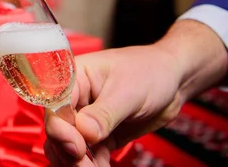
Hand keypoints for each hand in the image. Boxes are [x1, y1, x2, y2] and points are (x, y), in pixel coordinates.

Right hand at [43, 20, 227, 166]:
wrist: (172, 79)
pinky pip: (87, 154)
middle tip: (87, 165)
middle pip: (58, 130)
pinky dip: (92, 165)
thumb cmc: (150, 71)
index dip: (60, 129)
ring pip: (68, 146)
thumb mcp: (128, 91)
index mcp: (74, 79)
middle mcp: (75, 99)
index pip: (55, 106)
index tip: (76, 147)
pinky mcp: (99, 135)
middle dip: (69, 151)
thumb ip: (105, 113)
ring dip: (77, 162)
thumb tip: (85, 133)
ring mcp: (86, 119)